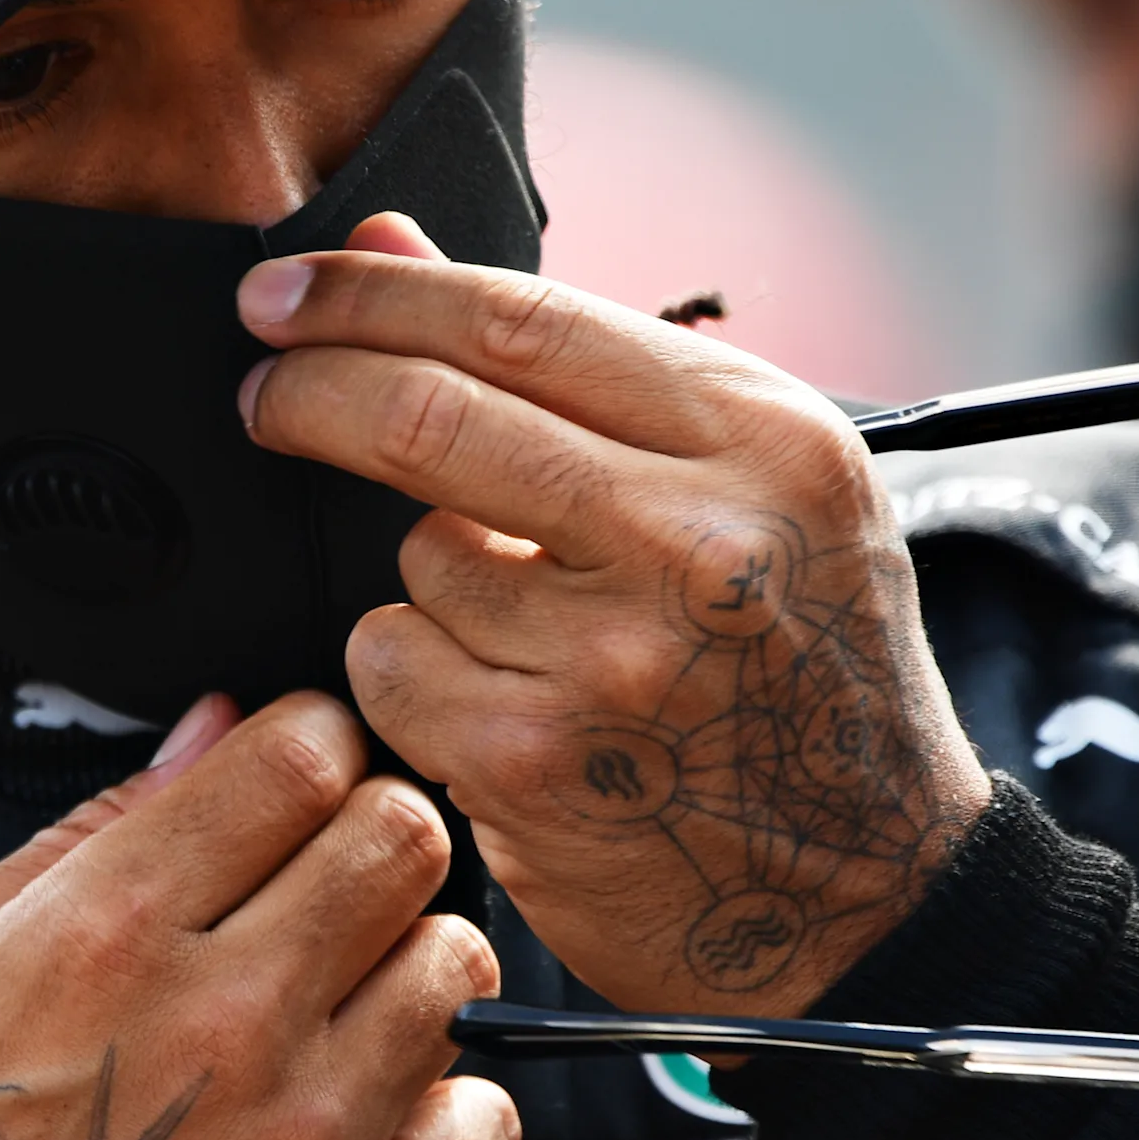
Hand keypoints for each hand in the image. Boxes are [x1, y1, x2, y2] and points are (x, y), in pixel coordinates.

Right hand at [0, 692, 517, 1139]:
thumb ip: (80, 834)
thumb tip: (214, 732)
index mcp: (107, 931)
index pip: (302, 753)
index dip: (314, 750)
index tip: (305, 784)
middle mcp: (222, 1020)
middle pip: (406, 836)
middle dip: (376, 842)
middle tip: (339, 893)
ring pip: (459, 964)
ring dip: (413, 972)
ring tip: (346, 1015)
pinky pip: (487, 1116)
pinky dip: (442, 1113)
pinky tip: (366, 1127)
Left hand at [235, 216, 993, 1020]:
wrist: (872, 891)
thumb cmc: (801, 671)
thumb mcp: (748, 489)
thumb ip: (571, 367)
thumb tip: (382, 248)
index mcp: (762, 440)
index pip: (521, 321)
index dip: (373, 296)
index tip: (287, 293)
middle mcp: (696, 538)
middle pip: (429, 416)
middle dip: (312, 390)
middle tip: (266, 393)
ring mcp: (613, 655)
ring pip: (412, 556)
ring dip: (423, 580)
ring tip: (520, 634)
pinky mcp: (535, 761)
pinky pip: (390, 666)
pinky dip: (410, 679)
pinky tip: (498, 710)